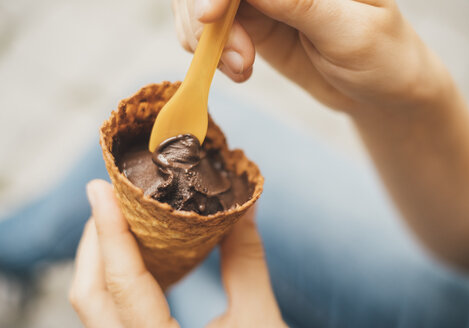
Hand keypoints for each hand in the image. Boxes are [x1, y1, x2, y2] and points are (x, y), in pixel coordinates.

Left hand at [69, 180, 285, 327]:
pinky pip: (107, 316)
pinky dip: (114, 281)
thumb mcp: (260, 321)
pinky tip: (136, 259)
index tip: (100, 189)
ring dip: (100, 260)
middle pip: (89, 297)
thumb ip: (247, 260)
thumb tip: (243, 206)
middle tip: (110, 199)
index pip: (125, 286)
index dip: (111, 232)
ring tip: (120, 221)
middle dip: (95, 242)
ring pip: (92, 308)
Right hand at [173, 0, 447, 112]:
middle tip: (237, 58)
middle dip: (207, 18)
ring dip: (208, 39)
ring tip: (241, 68)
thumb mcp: (349, 31)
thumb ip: (301, 4)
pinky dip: (211, 52)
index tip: (209, 17)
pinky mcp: (255, 23)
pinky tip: (239, 70)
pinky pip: (212, 30)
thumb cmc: (383, 57)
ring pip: (203, 5)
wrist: (380, 91)